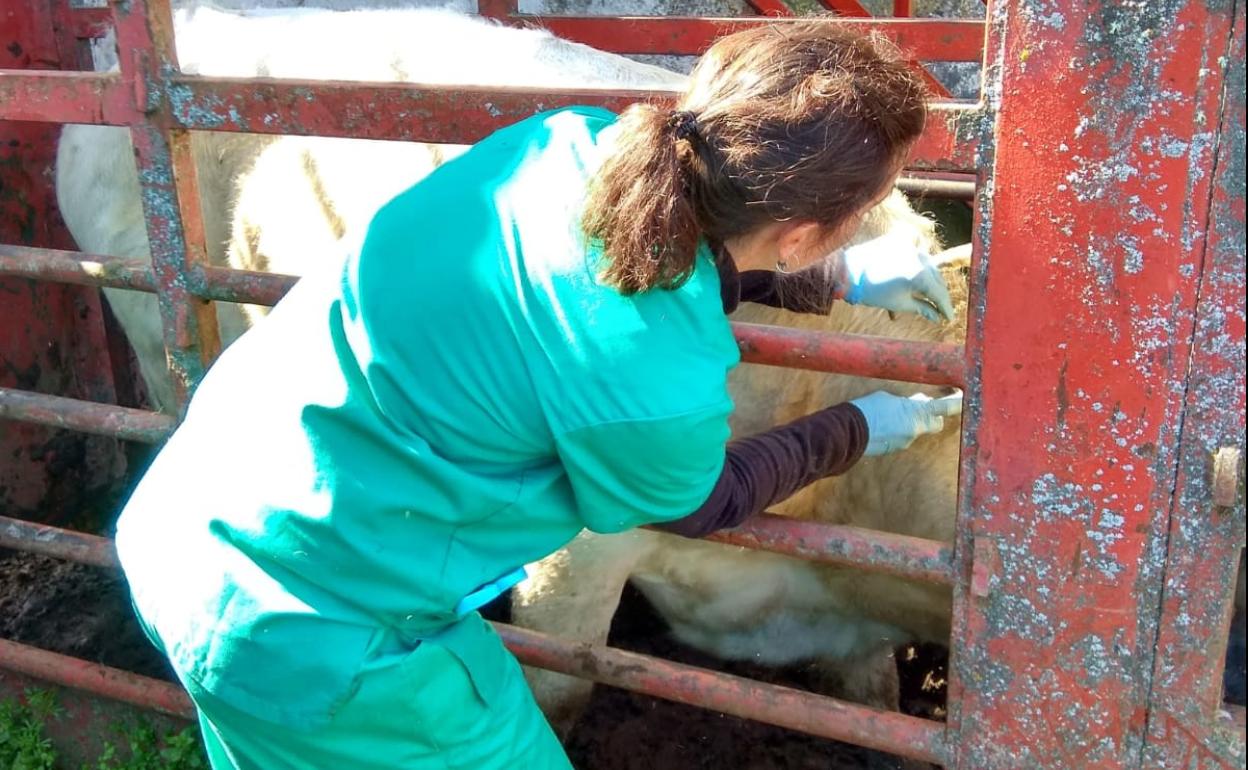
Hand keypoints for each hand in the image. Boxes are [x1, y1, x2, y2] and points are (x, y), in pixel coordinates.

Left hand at [840, 234, 954, 322]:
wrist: (848, 273)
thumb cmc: (872, 292)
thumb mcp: (900, 303)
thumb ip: (923, 308)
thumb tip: (937, 317)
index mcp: (919, 276)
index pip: (939, 293)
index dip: (945, 308)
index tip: (949, 318)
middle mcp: (919, 258)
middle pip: (937, 278)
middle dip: (939, 294)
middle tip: (940, 308)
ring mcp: (910, 246)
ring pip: (929, 264)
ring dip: (932, 279)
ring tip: (930, 294)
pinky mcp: (901, 239)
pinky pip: (918, 247)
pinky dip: (921, 258)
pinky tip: (921, 269)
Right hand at [849, 390, 962, 456]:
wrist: (848, 432)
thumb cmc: (868, 410)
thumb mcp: (889, 399)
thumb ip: (907, 403)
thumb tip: (914, 404)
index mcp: (916, 414)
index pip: (944, 408)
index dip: (956, 404)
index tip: (964, 398)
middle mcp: (915, 431)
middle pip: (934, 423)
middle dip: (931, 416)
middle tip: (920, 406)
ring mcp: (905, 442)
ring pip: (914, 430)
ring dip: (907, 422)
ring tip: (888, 414)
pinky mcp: (893, 450)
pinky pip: (900, 438)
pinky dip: (895, 431)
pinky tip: (880, 425)